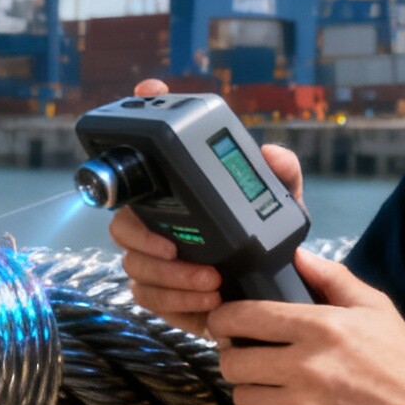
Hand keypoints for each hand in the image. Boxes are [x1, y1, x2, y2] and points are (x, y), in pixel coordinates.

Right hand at [106, 79, 304, 336]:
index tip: (144, 102)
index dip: (128, 127)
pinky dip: (176, 302)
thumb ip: (282, 175)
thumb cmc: (267, 239)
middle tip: (175, 247)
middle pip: (121, 225)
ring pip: (136, 267)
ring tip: (211, 282)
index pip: (142, 161)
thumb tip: (271, 153)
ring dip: (171, 278)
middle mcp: (156, 224)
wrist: (272, 291)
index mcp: (176, 194)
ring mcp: (154, 261)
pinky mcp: (161, 295)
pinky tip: (208, 301)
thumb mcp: (282, 204)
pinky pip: (150, 299)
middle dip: (144, 239)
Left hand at [209, 252, 404, 404]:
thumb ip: (333, 278)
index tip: (224, 321)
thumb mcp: (377, 310)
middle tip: (252, 357)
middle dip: (237, 356)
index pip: (243, 317)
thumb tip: (296, 256)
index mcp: (321, 328)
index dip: (224, 318)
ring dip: (253, 390)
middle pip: (233, 361)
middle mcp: (306, 367)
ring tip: (274, 386)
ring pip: (243, 396)